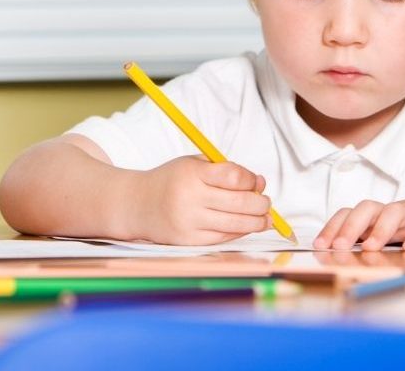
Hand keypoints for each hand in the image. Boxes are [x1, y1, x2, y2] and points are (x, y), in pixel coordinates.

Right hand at [130, 156, 271, 244]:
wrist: (137, 204)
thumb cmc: (172, 181)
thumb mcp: (193, 165)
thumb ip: (226, 170)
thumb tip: (260, 184)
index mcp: (191, 173)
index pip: (234, 176)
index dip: (251, 180)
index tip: (256, 182)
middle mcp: (190, 198)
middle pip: (240, 203)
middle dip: (261, 203)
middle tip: (266, 203)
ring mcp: (189, 222)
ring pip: (236, 224)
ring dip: (257, 221)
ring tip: (265, 218)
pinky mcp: (189, 240)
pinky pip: (224, 238)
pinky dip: (240, 232)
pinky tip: (245, 226)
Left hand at [315, 192, 404, 251]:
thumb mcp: (390, 234)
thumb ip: (368, 243)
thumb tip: (338, 260)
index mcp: (376, 216)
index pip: (348, 214)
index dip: (332, 227)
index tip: (319, 245)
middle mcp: (390, 213)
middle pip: (366, 209)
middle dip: (350, 227)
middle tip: (339, 246)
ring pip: (393, 212)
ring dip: (380, 229)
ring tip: (370, 248)